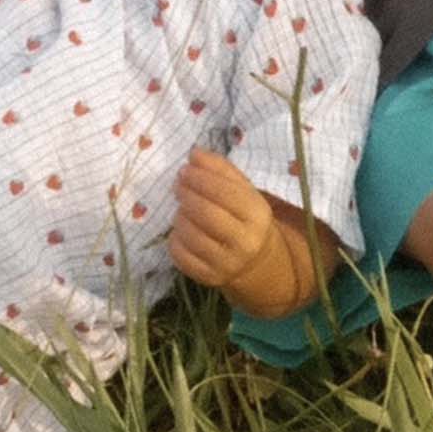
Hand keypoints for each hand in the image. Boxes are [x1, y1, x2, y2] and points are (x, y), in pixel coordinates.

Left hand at [169, 149, 279, 293]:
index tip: (185, 169)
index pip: (225, 192)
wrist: (253, 260)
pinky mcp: (209, 278)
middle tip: (177, 185)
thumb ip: (220, 168)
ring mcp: (227, 263)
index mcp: (257, 215)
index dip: (200, 178)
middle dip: (187, 195)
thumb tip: (194, 153)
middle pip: (206, 214)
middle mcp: (245, 242)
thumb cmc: (243, 217)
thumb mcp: (242, 190)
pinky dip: (174, 239)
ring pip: (192, 235)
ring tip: (181, 208)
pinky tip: (180, 231)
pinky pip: (181, 256)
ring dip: (180, 216)